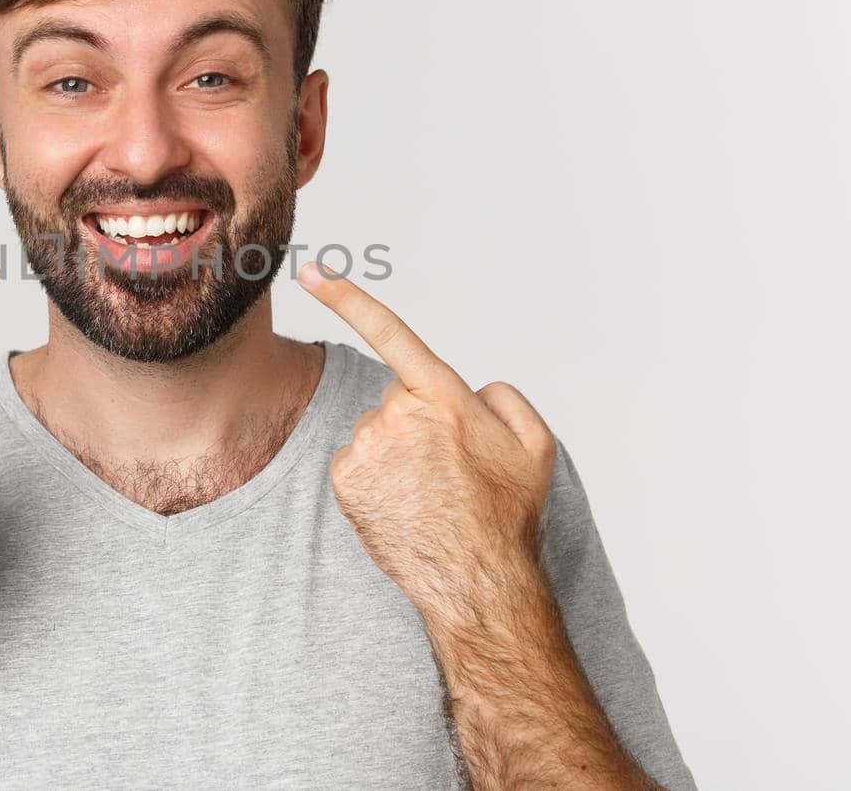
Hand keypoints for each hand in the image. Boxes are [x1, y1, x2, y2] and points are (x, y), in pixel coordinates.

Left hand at [297, 263, 557, 626]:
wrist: (477, 581)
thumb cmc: (508, 515)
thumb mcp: (536, 445)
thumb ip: (506, 397)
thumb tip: (475, 387)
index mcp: (443, 396)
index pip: (389, 332)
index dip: (347, 297)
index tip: (314, 270)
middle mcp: (397, 414)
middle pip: (397, 399)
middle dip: (418, 422)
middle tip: (449, 468)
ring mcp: (367, 448)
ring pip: (376, 432)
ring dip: (396, 453)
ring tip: (429, 493)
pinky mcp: (345, 479)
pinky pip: (356, 462)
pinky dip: (374, 478)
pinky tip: (403, 504)